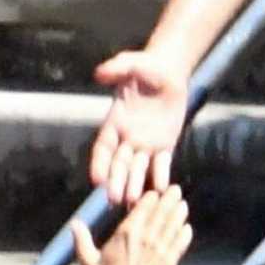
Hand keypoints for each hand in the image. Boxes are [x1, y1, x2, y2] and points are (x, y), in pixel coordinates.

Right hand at [71, 187, 191, 264]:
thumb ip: (82, 240)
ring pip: (173, 224)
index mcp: (127, 232)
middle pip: (162, 211)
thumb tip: (74, 224)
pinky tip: (186, 227)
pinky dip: (184, 233)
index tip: (155, 192)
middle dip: (169, 198)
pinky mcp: (170, 262)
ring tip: (182, 204)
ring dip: (179, 212)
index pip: (144, 207)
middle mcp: (147, 237)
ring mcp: (161, 249)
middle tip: (175, 189)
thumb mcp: (88, 261)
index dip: (151, 197)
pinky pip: (180, 243)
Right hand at [90, 49, 189, 204]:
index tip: (96, 179)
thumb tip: (100, 73)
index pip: (103, 147)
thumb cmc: (145, 67)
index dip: (99, 163)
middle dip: (116, 181)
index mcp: (114, 122)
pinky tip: (162, 188)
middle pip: (119, 164)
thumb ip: (117, 68)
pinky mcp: (164, 145)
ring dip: (135, 185)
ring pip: (138, 169)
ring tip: (134, 201)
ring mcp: (145, 143)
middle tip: (114, 199)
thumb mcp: (131, 63)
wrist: (168, 71)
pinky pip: (161, 163)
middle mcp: (127, 137)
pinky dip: (160, 175)